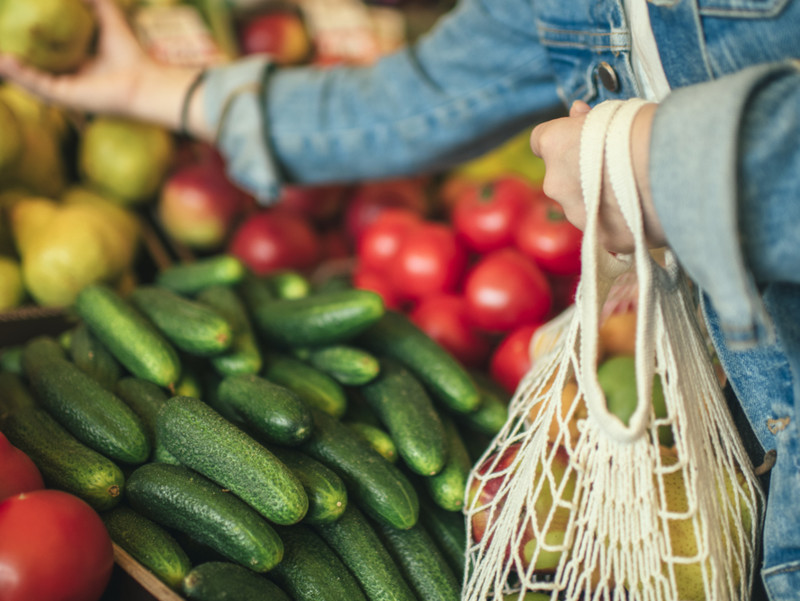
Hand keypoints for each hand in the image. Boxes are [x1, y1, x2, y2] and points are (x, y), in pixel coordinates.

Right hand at [0, 0, 207, 133]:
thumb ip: (94, 0)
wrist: (144, 81)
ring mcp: (63, 88)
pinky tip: (4, 61)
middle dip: (10, 58)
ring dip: (9, 68)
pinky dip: (20, 75)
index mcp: (75, 61)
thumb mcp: (107, 18)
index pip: (43, 50)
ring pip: (28, 77)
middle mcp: (66, 76)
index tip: (7, 24)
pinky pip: (37, 86)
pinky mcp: (65, 98)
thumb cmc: (130, 53)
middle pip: (30, 66)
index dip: (26, 39)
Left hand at [529, 100, 664, 253]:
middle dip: (583, 174)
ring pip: (583, 206)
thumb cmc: (646, 131)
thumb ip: (587, 120)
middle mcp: (556, 183)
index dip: (562, 141)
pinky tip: (645, 211)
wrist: (673, 169)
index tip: (578, 140)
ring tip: (637, 189)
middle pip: (563, 178)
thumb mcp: (613, 112)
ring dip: (602, 200)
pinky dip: (621, 222)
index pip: (541, 141)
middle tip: (618, 167)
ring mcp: (576, 214)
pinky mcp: (601, 238)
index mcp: (554, 145)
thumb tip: (577, 114)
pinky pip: (607, 229)